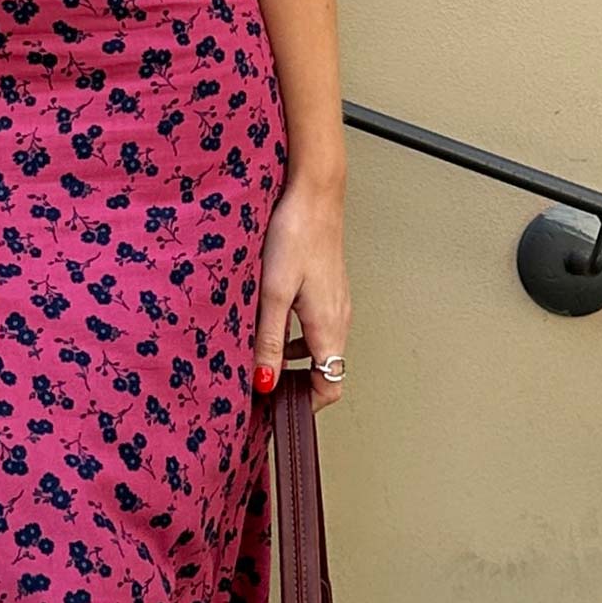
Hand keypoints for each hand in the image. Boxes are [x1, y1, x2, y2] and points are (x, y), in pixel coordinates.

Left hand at [251, 177, 350, 411]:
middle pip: (326, 372)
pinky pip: (316, 328)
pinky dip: (296, 337)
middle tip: (263, 387)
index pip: (329, 387)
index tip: (275, 408)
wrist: (313, 194)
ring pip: (320, 349)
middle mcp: (339, 319)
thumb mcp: (273, 294)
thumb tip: (264, 381)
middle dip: (295, 386)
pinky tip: (271, 323)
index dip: (304, 404)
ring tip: (262, 358)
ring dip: (294, 361)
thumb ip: (269, 341)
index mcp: (329, 327)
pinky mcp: (329, 290)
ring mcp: (337, 304)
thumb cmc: (296, 235)